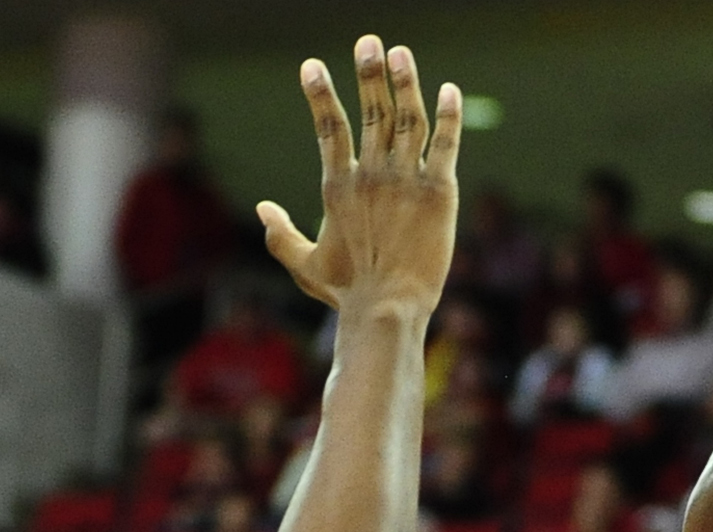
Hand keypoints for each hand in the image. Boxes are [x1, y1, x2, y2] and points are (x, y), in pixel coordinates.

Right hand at [257, 36, 461, 315]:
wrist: (387, 308)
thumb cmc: (347, 292)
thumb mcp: (305, 266)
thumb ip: (281, 236)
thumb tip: (262, 209)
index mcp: (338, 187)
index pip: (329, 128)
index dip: (320, 95)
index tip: (312, 65)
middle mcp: (370, 175)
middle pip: (371, 112)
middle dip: (368, 74)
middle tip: (368, 42)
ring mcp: (405, 180)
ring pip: (407, 119)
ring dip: (404, 83)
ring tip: (401, 53)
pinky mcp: (439, 193)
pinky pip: (445, 144)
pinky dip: (448, 115)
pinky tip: (450, 90)